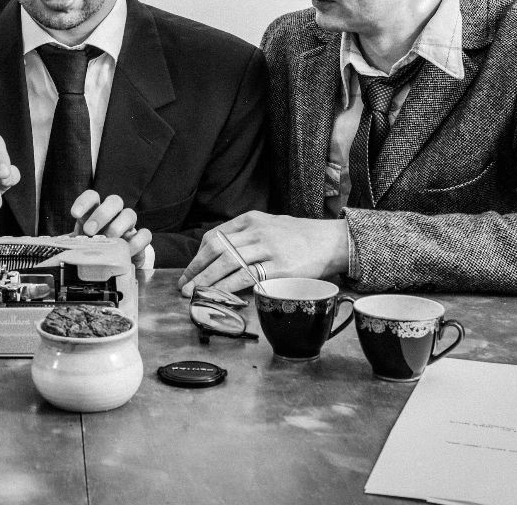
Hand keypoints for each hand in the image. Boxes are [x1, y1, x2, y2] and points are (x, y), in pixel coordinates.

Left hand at [68, 190, 152, 266]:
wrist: (109, 263)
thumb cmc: (92, 248)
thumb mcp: (79, 243)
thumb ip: (72, 241)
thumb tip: (55, 247)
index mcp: (95, 211)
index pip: (92, 197)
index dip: (84, 202)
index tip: (74, 214)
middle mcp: (114, 214)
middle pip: (114, 201)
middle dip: (102, 214)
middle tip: (90, 231)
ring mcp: (128, 225)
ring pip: (130, 214)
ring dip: (118, 226)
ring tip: (108, 241)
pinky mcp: (139, 239)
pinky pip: (145, 234)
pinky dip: (137, 241)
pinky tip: (126, 250)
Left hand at [175, 211, 349, 296]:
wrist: (331, 241)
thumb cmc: (299, 236)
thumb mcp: (269, 224)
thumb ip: (245, 235)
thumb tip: (218, 254)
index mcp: (250, 219)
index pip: (214, 237)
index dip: (198, 257)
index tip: (189, 272)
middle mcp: (256, 231)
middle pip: (216, 251)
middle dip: (197, 271)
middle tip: (184, 286)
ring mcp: (268, 249)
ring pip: (228, 264)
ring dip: (208, 282)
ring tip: (195, 294)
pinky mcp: (279, 268)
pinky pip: (247, 278)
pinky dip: (229, 288)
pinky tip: (219, 296)